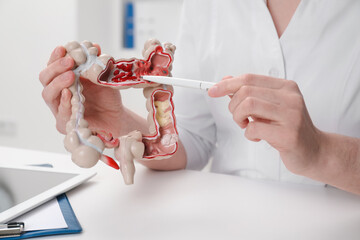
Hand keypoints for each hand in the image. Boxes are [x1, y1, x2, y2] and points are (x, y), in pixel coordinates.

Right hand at [39, 45, 123, 136]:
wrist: (115, 115)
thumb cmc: (106, 95)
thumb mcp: (103, 76)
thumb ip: (96, 63)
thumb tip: (93, 46)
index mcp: (63, 78)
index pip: (52, 65)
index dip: (55, 56)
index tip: (63, 48)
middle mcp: (57, 92)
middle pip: (45, 78)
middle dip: (55, 68)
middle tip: (69, 61)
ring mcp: (59, 108)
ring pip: (48, 94)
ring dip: (58, 83)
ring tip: (71, 75)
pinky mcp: (65, 123)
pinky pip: (60, 113)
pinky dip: (64, 102)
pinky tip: (69, 93)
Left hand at [208, 74, 322, 174]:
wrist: (315, 151)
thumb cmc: (288, 128)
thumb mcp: (270, 107)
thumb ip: (251, 93)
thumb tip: (226, 80)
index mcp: (286, 87)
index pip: (249, 78)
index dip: (227, 84)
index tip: (212, 90)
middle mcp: (290, 97)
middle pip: (246, 91)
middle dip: (233, 106)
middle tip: (239, 117)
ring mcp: (291, 115)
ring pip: (248, 105)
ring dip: (239, 118)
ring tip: (246, 125)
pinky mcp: (288, 134)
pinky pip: (253, 128)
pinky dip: (248, 133)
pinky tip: (258, 137)